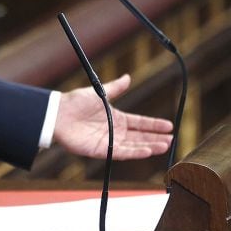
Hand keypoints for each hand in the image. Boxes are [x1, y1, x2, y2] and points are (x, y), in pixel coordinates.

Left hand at [53, 74, 172, 159]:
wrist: (58, 114)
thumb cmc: (75, 102)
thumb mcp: (100, 93)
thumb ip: (115, 88)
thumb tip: (128, 77)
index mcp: (116, 118)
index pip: (140, 123)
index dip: (154, 125)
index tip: (169, 126)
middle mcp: (115, 131)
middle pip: (140, 136)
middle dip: (156, 138)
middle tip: (172, 139)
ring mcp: (109, 141)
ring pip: (134, 146)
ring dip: (150, 146)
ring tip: (165, 146)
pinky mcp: (101, 150)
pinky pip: (121, 152)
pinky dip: (135, 152)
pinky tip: (148, 150)